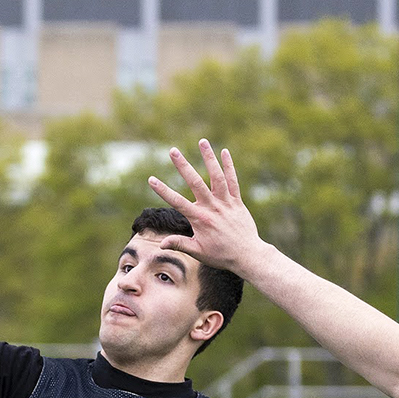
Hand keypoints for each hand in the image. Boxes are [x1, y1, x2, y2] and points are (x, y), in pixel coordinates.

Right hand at [145, 139, 267, 278]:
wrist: (247, 255)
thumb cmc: (221, 255)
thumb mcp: (198, 252)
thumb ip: (180, 244)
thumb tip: (161, 244)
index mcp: (200, 219)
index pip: (177, 202)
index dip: (163, 190)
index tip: (151, 179)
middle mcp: (212, 207)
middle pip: (195, 182)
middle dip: (183, 165)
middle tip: (173, 150)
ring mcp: (226, 202)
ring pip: (216, 176)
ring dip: (209, 158)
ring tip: (202, 141)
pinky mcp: (237, 201)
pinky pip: (233, 181)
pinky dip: (229, 166)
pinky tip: (224, 152)